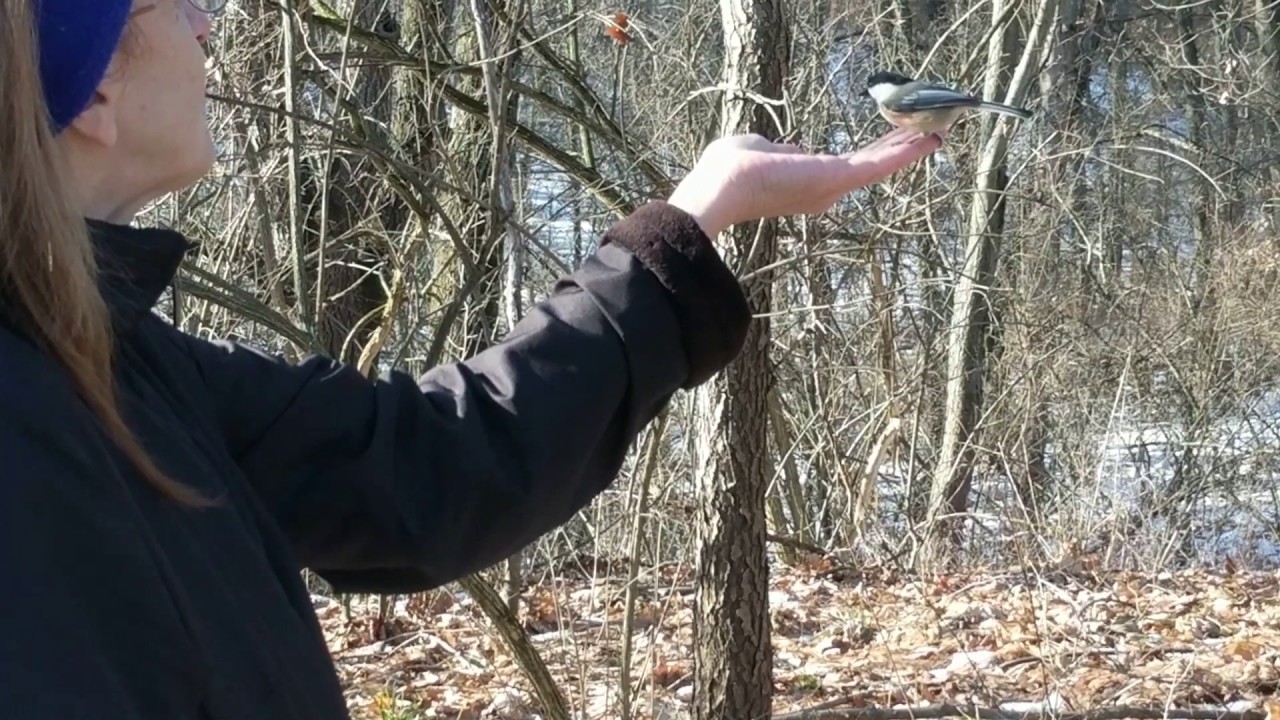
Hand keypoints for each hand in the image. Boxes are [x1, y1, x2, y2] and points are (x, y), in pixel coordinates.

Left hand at [666, 128, 941, 238]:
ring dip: (907, 150)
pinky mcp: (840, 177)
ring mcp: (833, 186)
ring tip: (935, 138)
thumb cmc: (732, 167)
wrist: (725, 185)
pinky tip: (928, 142)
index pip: (844, 167)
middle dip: (896, 151)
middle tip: (925, 137)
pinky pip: (878, 164)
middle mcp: (823, 190)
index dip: (866, 155)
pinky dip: (904, 153)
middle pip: (868, 166)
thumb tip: (791, 149)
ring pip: (878, 165)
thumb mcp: (759, 150)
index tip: (887, 143)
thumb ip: (780, 150)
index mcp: (805, 183)